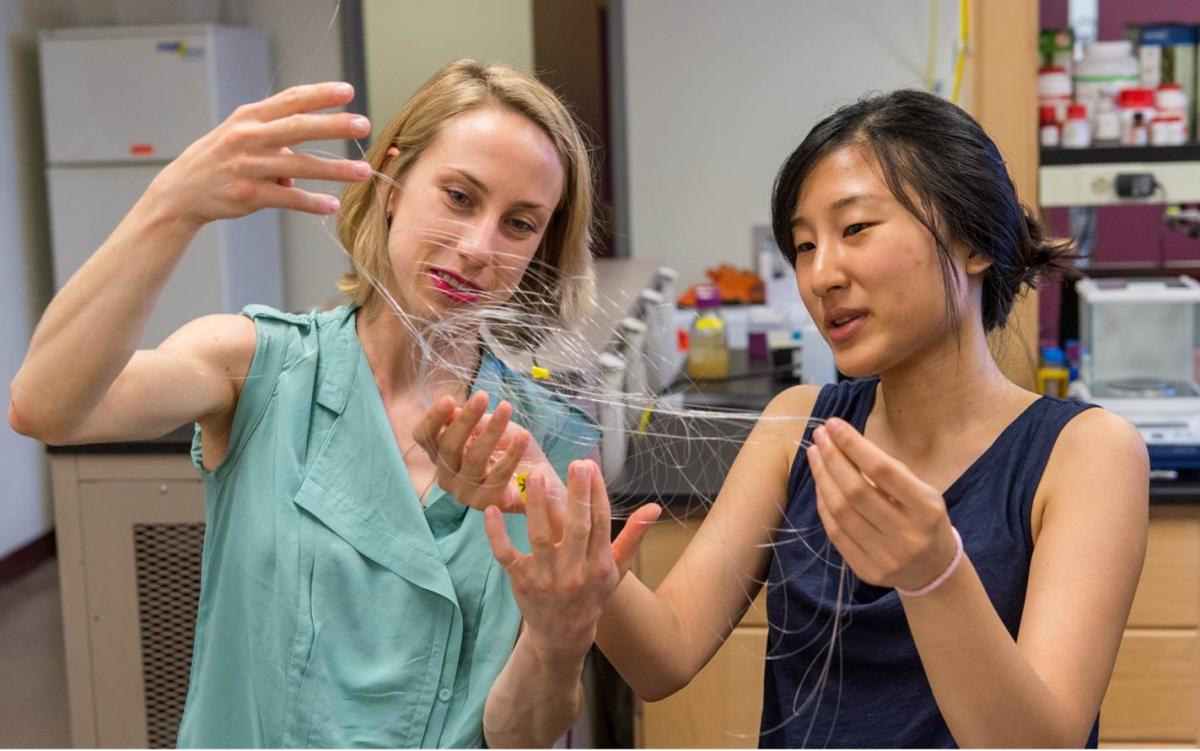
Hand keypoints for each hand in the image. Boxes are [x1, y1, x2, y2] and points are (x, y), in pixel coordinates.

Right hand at [146, 82, 373, 228]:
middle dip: (334, 125)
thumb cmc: (219, 158)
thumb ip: (276, 136)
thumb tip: (307, 154)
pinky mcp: (249, 195)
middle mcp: (250, 138)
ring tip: (363, 172)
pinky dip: (312, 202)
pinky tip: (332, 204)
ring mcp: (249, 167)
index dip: (320, 94)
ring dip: (335, 169)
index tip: (348, 90)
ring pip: (300, 166)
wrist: (182, 190)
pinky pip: (289, 199)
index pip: (290, 100)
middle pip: (299, 128)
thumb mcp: (241, 135)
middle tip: (364, 124)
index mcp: (250, 117)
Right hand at [413, 391, 556, 513]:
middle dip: (465, 419)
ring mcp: (464, 492)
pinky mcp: (487, 502)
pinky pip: (498, 476)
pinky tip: (523, 436)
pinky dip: (512, 454)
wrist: (538, 476)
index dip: (433, 418)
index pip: (425, 436)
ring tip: (506, 408)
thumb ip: (471, 420)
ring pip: (474, 459)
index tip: (450, 399)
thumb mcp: (489, 425)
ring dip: (492, 431)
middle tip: (483, 396)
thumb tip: (452, 410)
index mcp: (441, 455)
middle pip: (448, 446)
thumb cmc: (508, 446)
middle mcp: (447, 476)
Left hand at [484, 460, 661, 664]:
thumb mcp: (617, 569)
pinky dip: (497, 534)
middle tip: (575, 464)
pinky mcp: (521, 582)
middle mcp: (576, 572)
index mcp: (600, 565)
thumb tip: (654, 507)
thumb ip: (633, 536)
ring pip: (541, 537)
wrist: (563, 636)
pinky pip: (507, 556)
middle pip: (577, 528)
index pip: (600, 522)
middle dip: (577, 495)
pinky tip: (491, 510)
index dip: (596, 493)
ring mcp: (547, 577)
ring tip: (534, 477)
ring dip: (537, 506)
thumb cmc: (591, 594)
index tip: (590, 465)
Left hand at [807, 417, 958, 591]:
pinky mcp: (866, 571)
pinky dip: (823, 504)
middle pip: (855, 490)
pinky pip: (835, 532)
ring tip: (815, 453)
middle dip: (832, 457)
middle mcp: (907, 534)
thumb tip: (843, 440)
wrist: (933, 570)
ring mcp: (885, 556)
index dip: (854, 444)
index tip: (833, 423)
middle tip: (819, 435)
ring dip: (822, 477)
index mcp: (927, 508)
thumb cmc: (925, 519)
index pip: (882, 470)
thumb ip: (888, 470)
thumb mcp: (922, 490)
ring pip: (840, 511)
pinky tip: (820, 482)